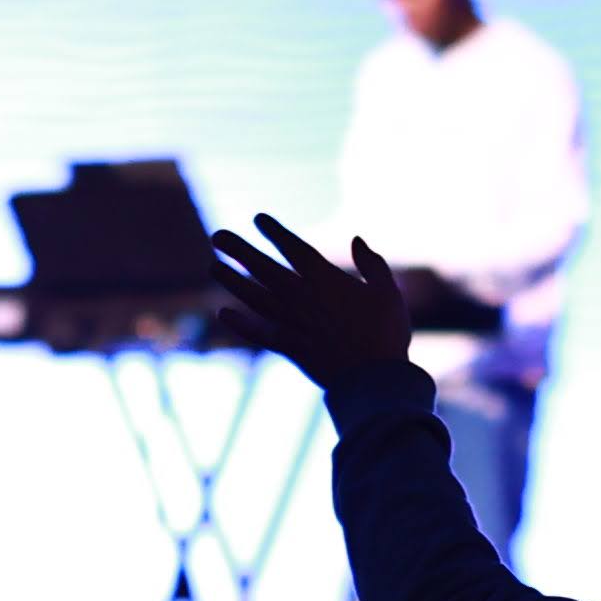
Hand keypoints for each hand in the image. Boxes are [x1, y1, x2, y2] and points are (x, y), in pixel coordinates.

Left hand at [206, 214, 416, 393]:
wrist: (375, 380)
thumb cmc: (386, 333)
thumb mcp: (387, 292)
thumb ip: (372, 264)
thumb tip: (358, 240)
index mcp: (326, 280)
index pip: (294, 249)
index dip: (275, 233)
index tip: (258, 219)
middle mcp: (302, 298)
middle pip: (264, 269)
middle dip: (240, 251)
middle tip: (217, 236)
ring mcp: (292, 323)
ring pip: (255, 297)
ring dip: (232, 282)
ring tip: (213, 268)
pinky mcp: (289, 348)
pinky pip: (259, 333)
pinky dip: (240, 324)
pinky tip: (223, 314)